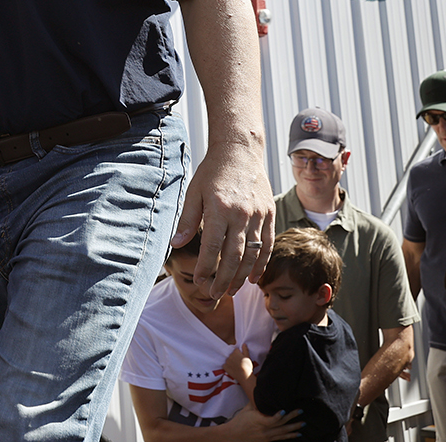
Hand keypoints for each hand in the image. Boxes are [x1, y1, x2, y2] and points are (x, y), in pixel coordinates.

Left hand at [175, 138, 273, 296]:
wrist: (240, 150)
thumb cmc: (212, 171)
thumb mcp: (194, 192)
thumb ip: (187, 220)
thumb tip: (175, 245)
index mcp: (219, 208)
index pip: (212, 246)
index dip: (205, 267)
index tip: (199, 281)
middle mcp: (241, 214)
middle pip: (234, 256)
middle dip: (224, 279)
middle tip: (214, 294)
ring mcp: (258, 215)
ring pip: (252, 254)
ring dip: (242, 276)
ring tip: (232, 291)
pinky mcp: (269, 213)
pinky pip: (267, 244)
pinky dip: (261, 264)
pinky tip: (254, 278)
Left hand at [224, 343, 253, 383]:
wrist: (245, 376)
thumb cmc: (247, 366)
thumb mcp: (248, 356)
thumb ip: (245, 349)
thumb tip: (243, 344)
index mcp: (235, 352)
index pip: (236, 350)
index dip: (239, 354)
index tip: (241, 358)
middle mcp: (230, 355)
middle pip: (232, 355)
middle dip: (234, 357)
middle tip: (239, 363)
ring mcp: (226, 361)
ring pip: (228, 360)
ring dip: (231, 362)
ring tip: (236, 367)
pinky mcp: (224, 367)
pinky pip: (225, 365)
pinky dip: (227, 366)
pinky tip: (232, 369)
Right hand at [224, 405, 303, 440]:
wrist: (233, 435)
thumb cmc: (240, 420)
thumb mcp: (247, 409)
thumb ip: (256, 402)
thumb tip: (263, 391)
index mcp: (259, 421)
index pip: (271, 420)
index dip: (278, 416)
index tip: (284, 411)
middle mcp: (264, 430)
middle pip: (281, 425)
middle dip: (292, 419)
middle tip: (301, 412)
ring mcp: (266, 437)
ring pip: (283, 434)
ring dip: (294, 429)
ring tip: (302, 425)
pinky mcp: (267, 441)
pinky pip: (280, 439)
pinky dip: (289, 436)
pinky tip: (296, 434)